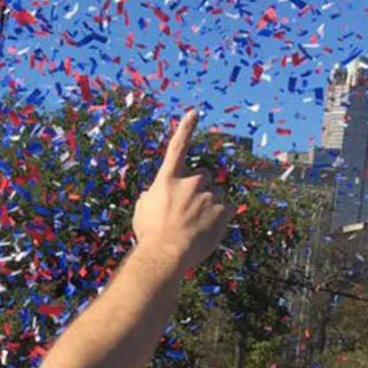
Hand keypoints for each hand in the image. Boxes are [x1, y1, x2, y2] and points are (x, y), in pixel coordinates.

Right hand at [131, 110, 231, 270]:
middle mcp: (190, 182)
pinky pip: (227, 208)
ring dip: (209, 204)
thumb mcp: (141, 211)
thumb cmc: (149, 234)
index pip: (177, 146)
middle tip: (189, 209)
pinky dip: (221, 217)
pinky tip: (208, 229)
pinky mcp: (223, 210)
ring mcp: (208, 195)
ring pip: (215, 194)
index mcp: (168, 179)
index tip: (195, 112)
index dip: (186, 128)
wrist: (166, 254)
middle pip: (203, 175)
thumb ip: (149, 197)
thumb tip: (149, 195)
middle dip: (199, 187)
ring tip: (197, 225)